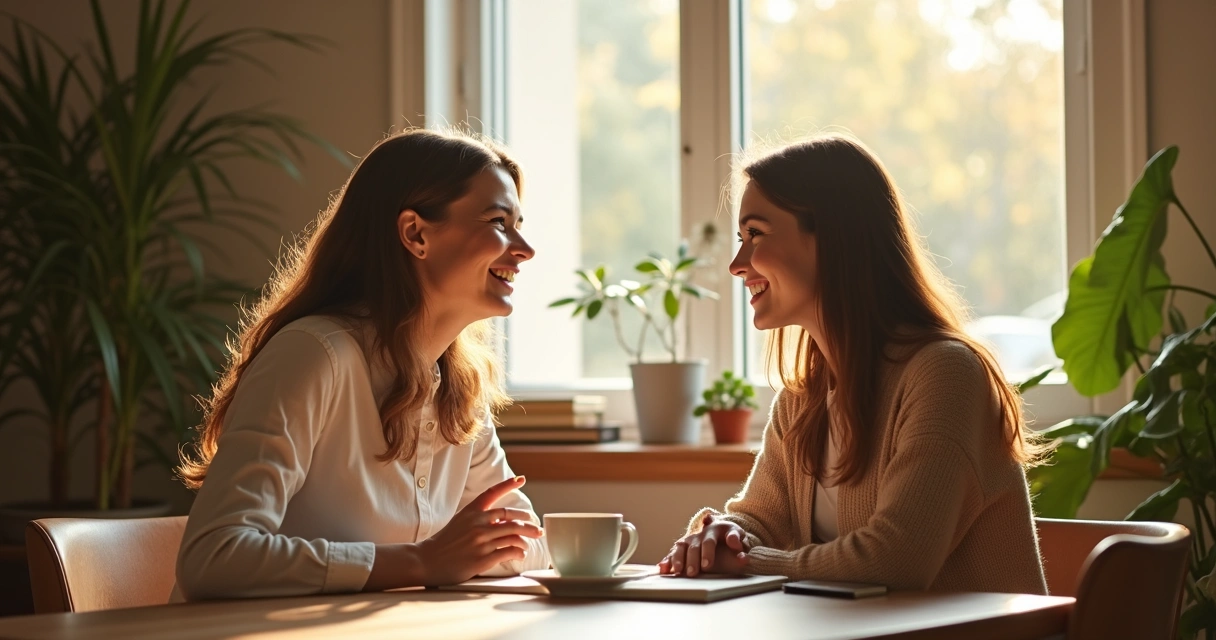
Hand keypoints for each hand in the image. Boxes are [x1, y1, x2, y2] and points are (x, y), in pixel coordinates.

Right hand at [415, 476, 542, 584]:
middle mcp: (477, 523)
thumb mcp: (459, 523)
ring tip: (529, 543)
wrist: (426, 560)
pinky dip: (519, 552)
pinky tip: (520, 554)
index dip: (508, 484)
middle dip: (529, 522)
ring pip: (514, 535)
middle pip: (512, 517)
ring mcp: (480, 541)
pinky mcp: (482, 558)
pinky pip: (509, 551)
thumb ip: (480, 520)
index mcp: (471, 512)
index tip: (521, 478)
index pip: (492, 493)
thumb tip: (503, 522)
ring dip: (526, 539)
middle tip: (537, 527)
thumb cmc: (444, 543)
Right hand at [658, 514, 750, 576]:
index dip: (707, 553)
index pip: (710, 541)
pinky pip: (672, 553)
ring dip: (678, 560)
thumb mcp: (741, 540)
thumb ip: (742, 548)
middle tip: (693, 573)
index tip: (707, 565)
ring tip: (678, 571)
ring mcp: (689, 540)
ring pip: (681, 548)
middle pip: (694, 546)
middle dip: (692, 560)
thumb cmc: (732, 539)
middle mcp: (699, 533)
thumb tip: (743, 557)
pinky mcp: (681, 547)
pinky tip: (663, 569)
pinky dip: (667, 560)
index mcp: (714, 529)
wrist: (722, 532)